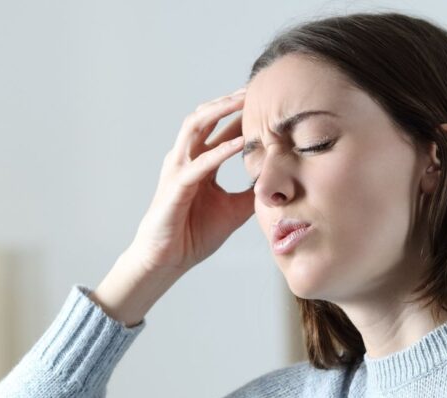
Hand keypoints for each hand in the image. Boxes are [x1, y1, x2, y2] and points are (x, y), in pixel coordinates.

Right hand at [129, 86, 254, 273]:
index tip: (266, 101)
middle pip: (205, 117)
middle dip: (229, 101)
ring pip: (195, 127)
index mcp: (199, 163)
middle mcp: (186, 159)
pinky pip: (199, 163)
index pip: (219, 129)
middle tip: (255, 88)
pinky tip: (240, 143)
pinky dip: (220, 151)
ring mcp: (178, 170)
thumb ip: (252, 193)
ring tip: (243, 101)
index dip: (240, 114)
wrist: (167, 260)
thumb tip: (279, 184)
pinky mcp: (175, 187)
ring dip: (219, 112)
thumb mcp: (234, 210)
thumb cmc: (193, 234)